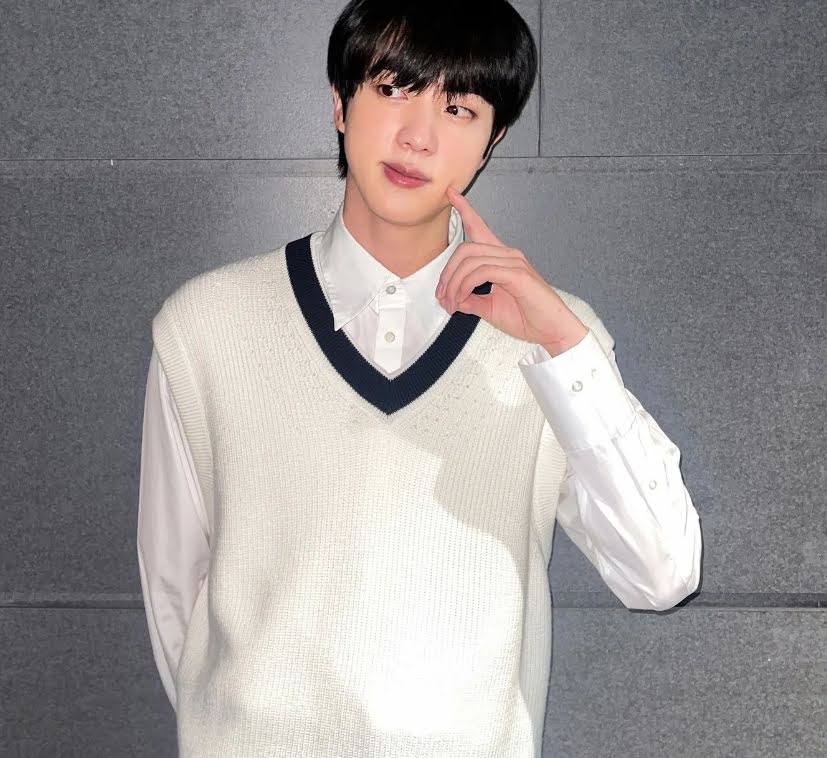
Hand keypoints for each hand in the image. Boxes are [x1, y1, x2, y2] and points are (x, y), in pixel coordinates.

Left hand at [436, 186, 588, 356]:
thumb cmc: (528, 318)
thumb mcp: (490, 308)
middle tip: (443, 298)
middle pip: (465, 249)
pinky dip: (466, 285)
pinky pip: (482, 272)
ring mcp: (514, 262)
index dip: (465, 210)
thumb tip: (453, 298)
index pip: (480, 228)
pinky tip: (463, 299)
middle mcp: (508, 255)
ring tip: (452, 304)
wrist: (553, 331)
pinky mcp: (517, 273)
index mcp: (502, 259)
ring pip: (470, 261)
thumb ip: (471, 299)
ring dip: (454, 284)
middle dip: (447, 274)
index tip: (451, 194)